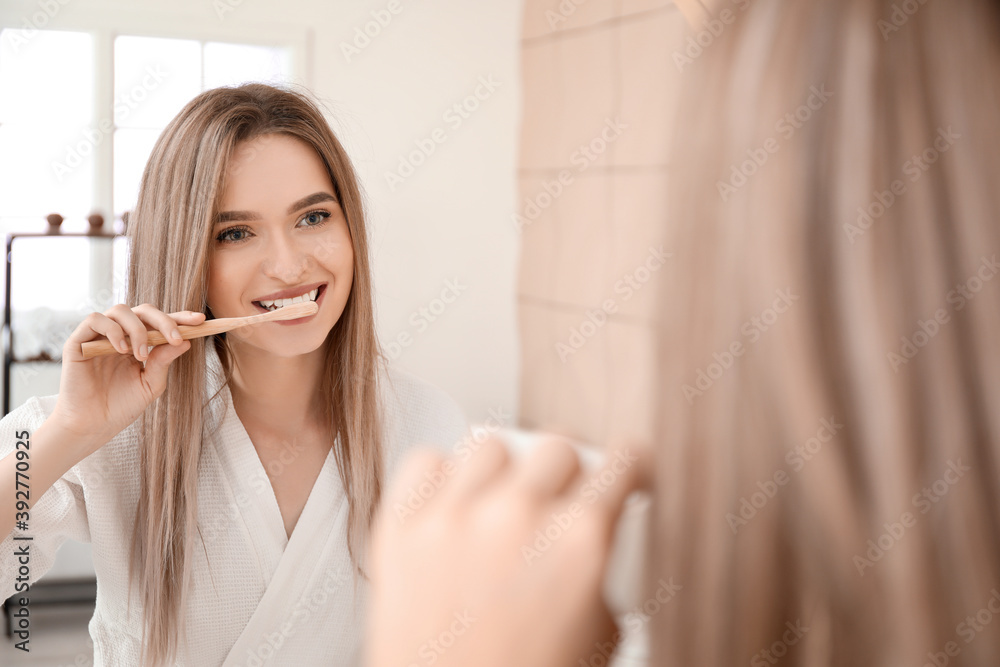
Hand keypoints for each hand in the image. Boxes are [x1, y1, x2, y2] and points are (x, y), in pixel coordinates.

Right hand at [51, 304, 205, 453]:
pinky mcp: (79, 341)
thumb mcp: (151, 384)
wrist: (93, 425)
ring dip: (138, 330)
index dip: (179, 318)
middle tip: (176, 338)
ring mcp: (98, 336)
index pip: (159, 323)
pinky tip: (122, 350)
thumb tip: (185, 341)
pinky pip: (95, 319)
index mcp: (138, 343)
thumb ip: (164, 361)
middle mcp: (119, 334)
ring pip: (121, 310)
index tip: (201, 320)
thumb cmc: (122, 406)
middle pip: (143, 310)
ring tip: (141, 356)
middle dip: (164, 321)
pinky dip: (112, 330)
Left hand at [366, 435, 650, 666]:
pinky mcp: (400, 527)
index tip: (622, 468)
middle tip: (559, 500)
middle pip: (555, 445)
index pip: (619, 462)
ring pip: (490, 445)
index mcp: (578, 541)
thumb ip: (604, 569)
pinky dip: (440, 479)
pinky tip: (451, 508)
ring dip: (503, 472)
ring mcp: (453, 517)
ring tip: (499, 506)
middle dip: (566, 472)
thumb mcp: (600, 636)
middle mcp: (516, 516)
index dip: (629, 464)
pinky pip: (426, 462)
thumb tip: (601, 531)